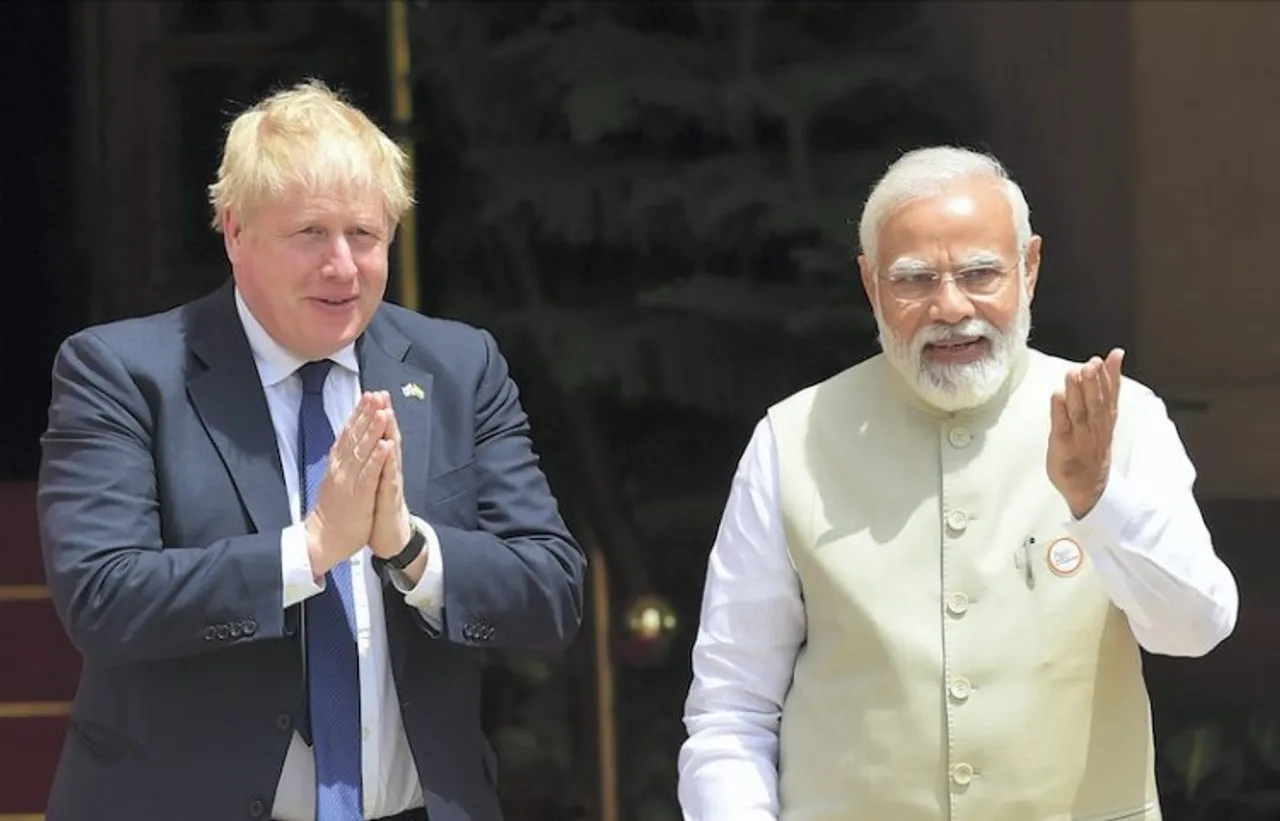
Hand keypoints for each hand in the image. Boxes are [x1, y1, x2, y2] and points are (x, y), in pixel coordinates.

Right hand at [305, 393, 391, 575]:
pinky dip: (377, 458)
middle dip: (367, 414)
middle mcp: (342, 468)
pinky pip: (369, 474)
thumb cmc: (333, 512)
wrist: (322, 540)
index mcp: (337, 464)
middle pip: (355, 436)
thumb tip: (344, 444)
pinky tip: (385, 445)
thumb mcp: (334, 480)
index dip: (359, 414)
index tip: (368, 395)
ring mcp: (349, 481)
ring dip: (373, 429)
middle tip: (376, 394)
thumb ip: (340, 461)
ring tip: (382, 410)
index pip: (348, 433)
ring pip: (363, 450)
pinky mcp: (358, 495)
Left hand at [369, 393, 412, 560]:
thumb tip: (368, 444)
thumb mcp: (373, 483)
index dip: (375, 416)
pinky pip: (388, 477)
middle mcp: (388, 470)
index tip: (371, 395)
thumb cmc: (379, 511)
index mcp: (379, 466)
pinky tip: (388, 446)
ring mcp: (391, 483)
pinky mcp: (390, 498)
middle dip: (384, 416)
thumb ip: (373, 464)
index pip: (378, 436)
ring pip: (390, 453)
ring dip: (388, 432)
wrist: (391, 539)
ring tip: (386, 411)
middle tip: (382, 394)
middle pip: (387, 438)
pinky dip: (388, 461)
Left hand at [1047, 349, 1124, 518]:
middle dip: (1095, 382)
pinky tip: (1057, 395)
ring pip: (1081, 413)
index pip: (1112, 395)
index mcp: (1107, 421)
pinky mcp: (1063, 446)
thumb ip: (1105, 394)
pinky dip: (1059, 411)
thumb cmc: (1092, 448)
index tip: (1114, 355)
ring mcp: (1080, 437)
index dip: (1113, 375)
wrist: (1090, 487)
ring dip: (1077, 392)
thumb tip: (1108, 365)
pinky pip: (1062, 427)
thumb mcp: (1104, 422)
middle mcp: (1095, 428)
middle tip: (1092, 362)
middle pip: (1097, 403)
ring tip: (1074, 372)